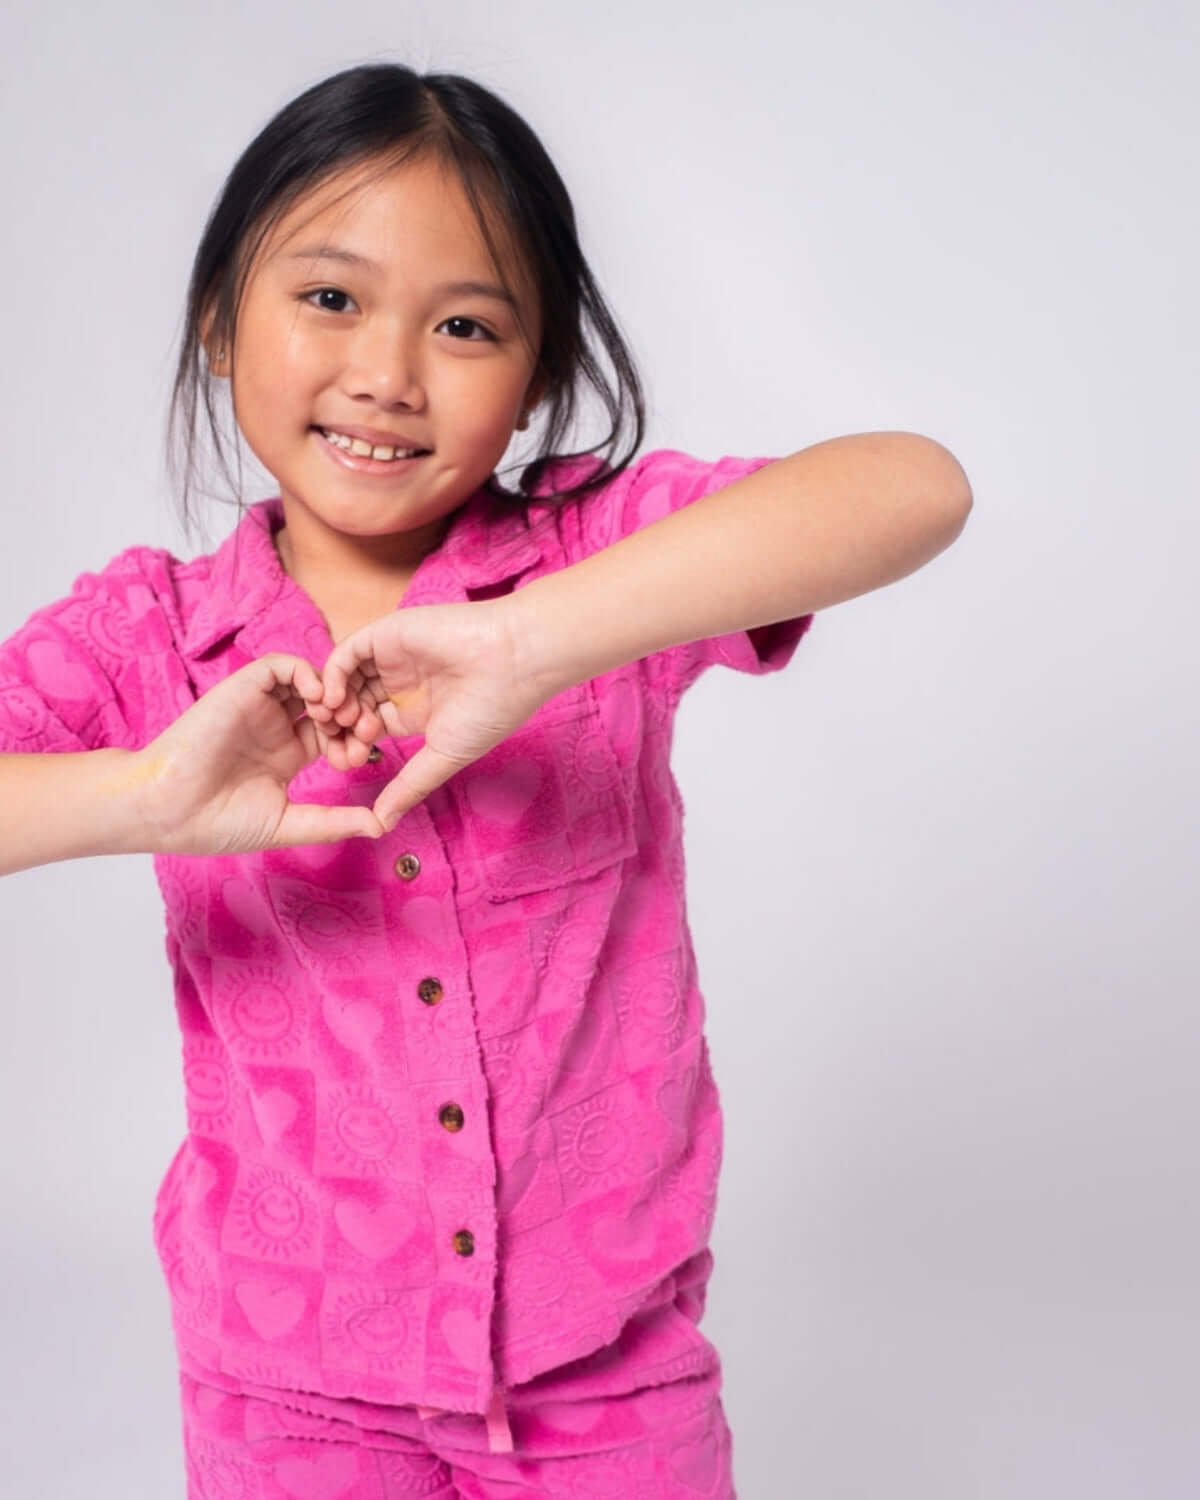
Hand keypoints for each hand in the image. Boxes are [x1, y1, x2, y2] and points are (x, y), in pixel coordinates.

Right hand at [132, 654, 384, 853]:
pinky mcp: (243, 689)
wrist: (168, 810)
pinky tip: (317, 699)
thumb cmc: (218, 823)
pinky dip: (306, 673)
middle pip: (329, 703)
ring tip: (338, 716)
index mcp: (288, 754)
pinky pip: (281, 666)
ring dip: (333, 691)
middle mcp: (277, 726)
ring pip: (310, 680)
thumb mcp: (287, 823)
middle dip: (351, 713)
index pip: (335, 733)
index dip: (354, 740)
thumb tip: (381, 825)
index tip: (361, 758)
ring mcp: (260, 706)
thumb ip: (333, 821)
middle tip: (361, 730)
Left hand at [311, 598, 555, 830]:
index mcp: (412, 711)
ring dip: (332, 703)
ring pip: (344, 680)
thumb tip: (383, 825)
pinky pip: (347, 653)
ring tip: (335, 722)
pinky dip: (333, 675)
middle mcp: (398, 684)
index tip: (349, 764)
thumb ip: (409, 786)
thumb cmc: (489, 711)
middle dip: (338, 729)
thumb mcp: (443, 756)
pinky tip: (335, 698)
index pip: (365, 729)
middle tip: (336, 745)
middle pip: (350, 706)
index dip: (351, 747)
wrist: (513, 662)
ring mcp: (391, 658)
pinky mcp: (387, 634)